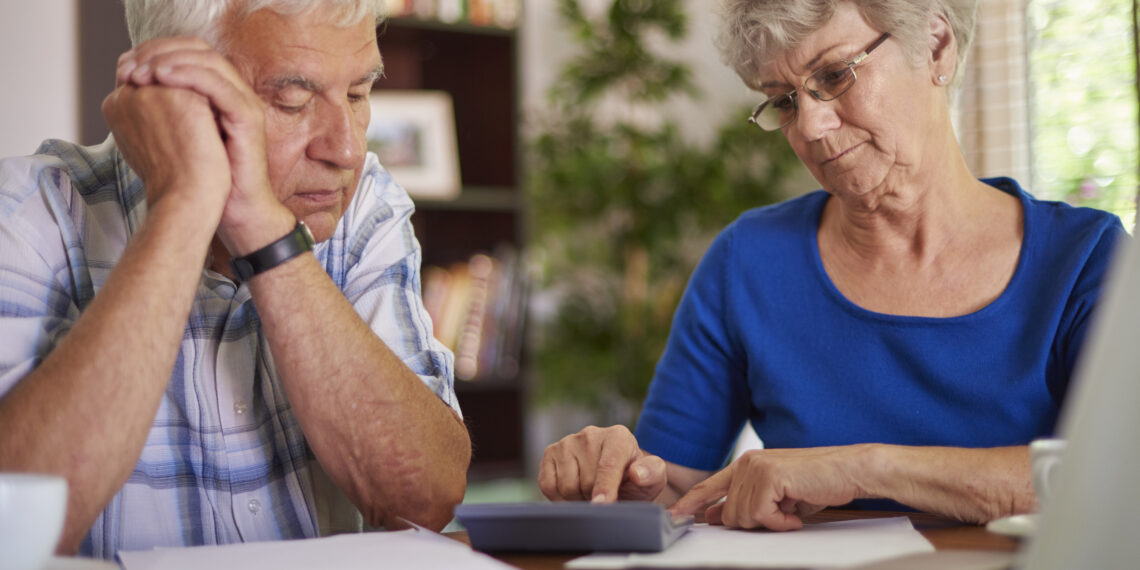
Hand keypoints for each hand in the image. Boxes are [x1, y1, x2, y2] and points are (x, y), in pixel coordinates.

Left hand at [116, 37, 289, 253]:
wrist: (234, 210)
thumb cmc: (207, 180)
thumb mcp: (176, 135)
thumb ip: (161, 110)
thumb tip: (128, 90)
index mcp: (219, 94)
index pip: (189, 53)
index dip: (156, 51)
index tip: (125, 65)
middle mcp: (235, 92)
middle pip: (199, 49)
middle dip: (160, 51)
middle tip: (131, 65)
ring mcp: (244, 103)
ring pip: (209, 61)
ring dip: (170, 60)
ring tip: (143, 71)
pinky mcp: (248, 118)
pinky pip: (218, 85)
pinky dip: (188, 76)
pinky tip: (162, 79)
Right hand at [538, 425, 666, 502]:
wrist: (615, 479)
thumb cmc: (634, 480)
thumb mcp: (652, 479)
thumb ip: (652, 473)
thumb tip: (637, 473)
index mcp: (618, 436)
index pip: (608, 464)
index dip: (605, 488)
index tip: (602, 504)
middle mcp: (590, 434)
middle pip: (586, 481)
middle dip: (595, 497)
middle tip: (605, 497)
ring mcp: (567, 442)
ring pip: (566, 486)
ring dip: (578, 498)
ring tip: (591, 493)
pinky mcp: (550, 453)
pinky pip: (547, 485)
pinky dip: (560, 497)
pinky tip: (574, 491)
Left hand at [669, 446, 873, 530]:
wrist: (849, 470)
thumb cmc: (818, 483)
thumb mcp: (777, 497)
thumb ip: (746, 502)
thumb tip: (716, 516)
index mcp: (745, 465)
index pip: (709, 486)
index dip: (690, 503)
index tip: (673, 517)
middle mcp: (746, 463)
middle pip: (729, 514)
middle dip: (756, 523)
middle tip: (783, 514)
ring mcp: (755, 467)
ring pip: (743, 517)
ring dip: (771, 522)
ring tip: (792, 508)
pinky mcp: (769, 477)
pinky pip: (761, 516)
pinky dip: (781, 522)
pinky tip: (796, 512)